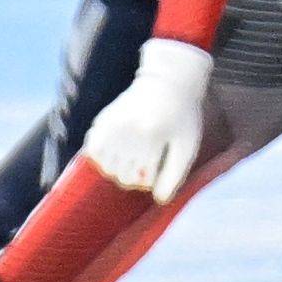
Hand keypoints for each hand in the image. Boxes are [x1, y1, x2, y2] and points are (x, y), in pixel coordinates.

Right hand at [82, 38, 215, 201]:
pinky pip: (94, 151)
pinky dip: (104, 156)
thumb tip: (159, 200)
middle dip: (135, 176)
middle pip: (123, 176)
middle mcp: (127, 130)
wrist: (168, 81)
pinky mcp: (102, 120)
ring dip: (119, 168)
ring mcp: (112, 124)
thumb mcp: (186, 145)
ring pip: (107, 167)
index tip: (158, 166)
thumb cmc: (183, 116)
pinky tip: (118, 148)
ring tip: (133, 156)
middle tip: (146, 161)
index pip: (143, 179)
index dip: (151, 179)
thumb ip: (175, 174)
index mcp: (151, 135)